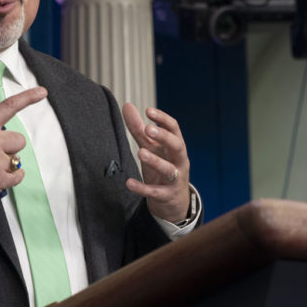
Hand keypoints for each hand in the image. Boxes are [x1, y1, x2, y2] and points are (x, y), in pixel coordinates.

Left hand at [122, 103, 189, 221]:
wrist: (174, 200)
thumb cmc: (162, 166)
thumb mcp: (151, 147)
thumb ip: (138, 129)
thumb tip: (127, 105)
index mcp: (176, 146)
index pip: (175, 129)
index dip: (163, 119)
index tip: (148, 110)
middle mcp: (179, 161)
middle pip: (177, 146)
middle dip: (164, 137)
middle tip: (149, 128)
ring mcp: (175, 179)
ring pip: (168, 169)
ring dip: (155, 161)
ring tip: (140, 152)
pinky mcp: (167, 195)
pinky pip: (155, 192)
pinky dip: (142, 188)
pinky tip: (129, 183)